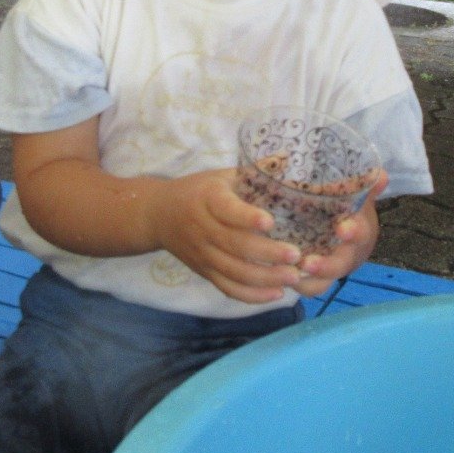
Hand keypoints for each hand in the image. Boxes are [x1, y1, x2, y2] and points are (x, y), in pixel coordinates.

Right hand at [148, 168, 304, 303]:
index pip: (227, 210)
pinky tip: (276, 294)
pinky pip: (228, 288)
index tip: (270, 222)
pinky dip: (251, 296)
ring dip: (265, 278)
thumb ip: (253, 171)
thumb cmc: (197, 191)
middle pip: (235, 246)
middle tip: (296, 255)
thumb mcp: (221, 175)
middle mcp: (204, 229)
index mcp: (209, 199)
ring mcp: (203, 254)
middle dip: (267, 253)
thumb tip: (287, 157)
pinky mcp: (204, 272)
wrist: (158, 215)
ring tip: (293, 277)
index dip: (247, 217)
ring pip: (234, 272)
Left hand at [289, 170, 386, 297]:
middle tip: (307, 262)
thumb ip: (363, 185)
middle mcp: (346, 255)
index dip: (353, 233)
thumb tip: (381, 175)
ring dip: (307, 281)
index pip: (360, 234)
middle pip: (339, 266)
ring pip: (322, 283)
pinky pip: (307, 288)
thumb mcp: (355, 195)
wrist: (351, 233)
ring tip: (288, 274)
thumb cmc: (349, 209)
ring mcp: (331, 270)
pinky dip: (295, 285)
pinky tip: (277, 278)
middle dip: (325, 266)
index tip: (343, 229)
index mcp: (358, 232)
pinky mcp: (316, 278)